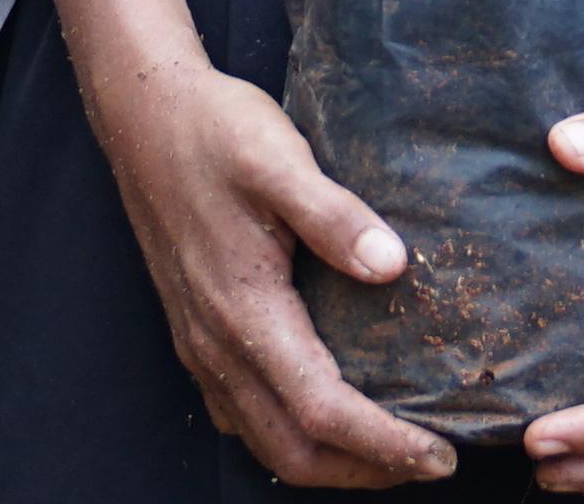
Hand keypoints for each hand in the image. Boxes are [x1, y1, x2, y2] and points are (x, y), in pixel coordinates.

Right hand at [84, 52, 453, 486]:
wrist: (142, 114)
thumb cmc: (214, 132)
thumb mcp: (279, 159)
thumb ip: (334, 216)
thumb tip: (393, 265)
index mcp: (245, 310)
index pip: (322, 410)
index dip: (385, 443)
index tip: (441, 455)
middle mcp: (217, 344)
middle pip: (292, 450)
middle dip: (363, 470)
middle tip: (430, 463)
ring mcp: (200, 344)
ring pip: (264, 441)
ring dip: (328, 460)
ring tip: (390, 449)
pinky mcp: (196, 333)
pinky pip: (242, 415)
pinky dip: (290, 434)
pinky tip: (325, 412)